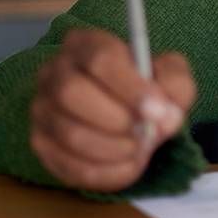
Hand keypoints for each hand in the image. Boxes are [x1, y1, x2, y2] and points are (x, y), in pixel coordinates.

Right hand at [30, 28, 195, 191]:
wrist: (131, 114)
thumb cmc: (149, 87)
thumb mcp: (172, 75)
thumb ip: (176, 86)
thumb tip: (165, 115)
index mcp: (86, 44)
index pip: (100, 59)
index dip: (130, 88)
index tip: (156, 111)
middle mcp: (54, 72)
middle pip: (71, 93)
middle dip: (116, 120)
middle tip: (146, 134)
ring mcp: (42, 108)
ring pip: (69, 133)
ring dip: (114, 149)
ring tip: (142, 149)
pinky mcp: (41, 143)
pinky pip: (68, 166)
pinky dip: (106, 173)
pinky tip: (130, 165)